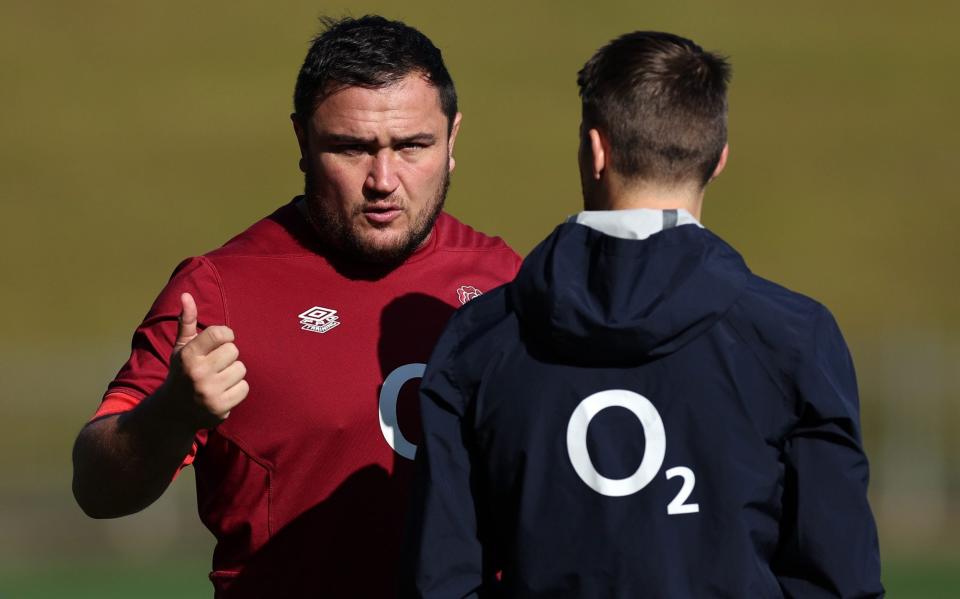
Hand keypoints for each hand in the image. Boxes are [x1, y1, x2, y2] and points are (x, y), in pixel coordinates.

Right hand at [165, 292, 248, 428]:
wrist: (174, 412)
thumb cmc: (182, 372)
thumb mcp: (181, 347)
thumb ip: (187, 321)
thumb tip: (186, 295)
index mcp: (188, 354)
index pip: (220, 333)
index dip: (225, 335)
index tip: (219, 341)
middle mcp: (197, 372)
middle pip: (234, 351)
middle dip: (227, 356)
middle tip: (214, 366)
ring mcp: (209, 391)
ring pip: (241, 369)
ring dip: (233, 373)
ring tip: (217, 380)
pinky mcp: (220, 407)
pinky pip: (244, 388)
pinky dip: (237, 389)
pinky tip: (222, 392)